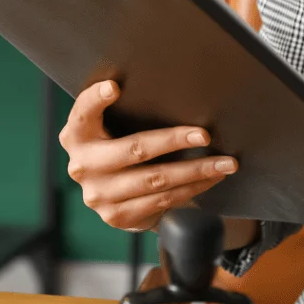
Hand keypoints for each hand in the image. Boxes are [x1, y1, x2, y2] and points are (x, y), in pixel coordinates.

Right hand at [58, 79, 237, 231]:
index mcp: (78, 135)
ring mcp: (99, 195)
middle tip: (205, 134)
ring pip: (156, 179)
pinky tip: (211, 179)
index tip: (114, 86)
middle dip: (174, 140)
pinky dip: (192, 188)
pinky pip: (162, 201)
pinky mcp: (117, 216)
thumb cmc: (120, 142)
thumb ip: (128, 108)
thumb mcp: (115, 124)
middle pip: (134, 149)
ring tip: (225, 163)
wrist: (111, 192)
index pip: (83, 112)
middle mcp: (83, 166)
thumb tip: (177, 88)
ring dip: (196, 170)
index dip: (95, 99)